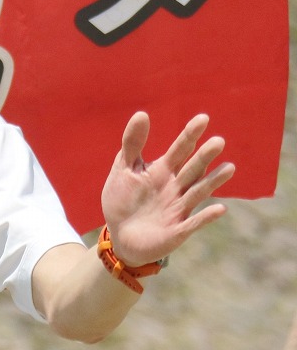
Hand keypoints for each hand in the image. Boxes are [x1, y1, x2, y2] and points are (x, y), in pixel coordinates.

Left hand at [100, 112, 233, 266]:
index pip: (179, 149)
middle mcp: (176, 187)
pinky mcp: (177, 230)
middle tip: (218, 141)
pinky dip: (206, 217)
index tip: (203, 118)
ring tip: (229, 168)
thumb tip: (142, 113)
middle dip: (204, 156)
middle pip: (192, 169)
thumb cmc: (123, 200)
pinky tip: (220, 208)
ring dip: (213, 181)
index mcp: (163, 171)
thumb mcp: (123, 169)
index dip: (189, 135)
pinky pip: (194, 222)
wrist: (120, 236)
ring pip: (198, 192)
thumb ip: (132, 143)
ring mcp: (179, 208)